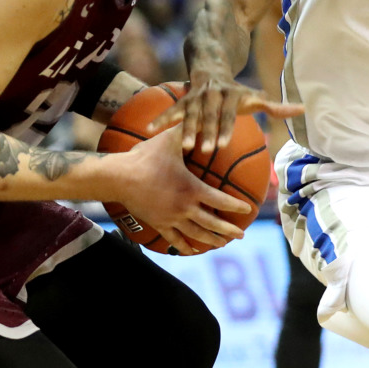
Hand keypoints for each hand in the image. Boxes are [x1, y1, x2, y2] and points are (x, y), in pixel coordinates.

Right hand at [118, 127, 251, 255]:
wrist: (120, 177)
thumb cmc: (146, 156)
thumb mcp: (170, 139)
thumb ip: (189, 129)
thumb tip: (205, 117)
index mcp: (191, 188)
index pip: (220, 200)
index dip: (235, 206)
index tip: (248, 209)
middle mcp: (184, 207)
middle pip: (212, 223)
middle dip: (228, 230)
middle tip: (241, 235)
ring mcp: (171, 218)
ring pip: (196, 234)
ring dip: (211, 240)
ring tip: (223, 244)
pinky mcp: (158, 223)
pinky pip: (174, 239)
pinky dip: (186, 246)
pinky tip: (193, 250)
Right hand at [145, 70, 303, 154]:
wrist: (211, 64)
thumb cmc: (236, 91)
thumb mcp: (254, 97)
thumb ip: (276, 107)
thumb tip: (303, 109)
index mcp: (230, 95)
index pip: (229, 114)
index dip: (226, 128)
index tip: (223, 145)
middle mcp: (212, 95)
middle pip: (209, 115)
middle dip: (206, 131)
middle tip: (204, 150)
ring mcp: (195, 97)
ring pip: (190, 114)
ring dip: (186, 129)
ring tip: (184, 146)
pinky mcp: (182, 100)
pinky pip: (170, 110)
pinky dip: (160, 119)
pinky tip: (149, 131)